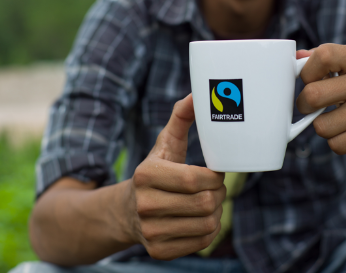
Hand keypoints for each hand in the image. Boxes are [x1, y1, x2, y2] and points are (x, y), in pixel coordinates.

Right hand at [124, 94, 225, 259]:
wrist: (127, 210)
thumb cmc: (154, 170)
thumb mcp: (164, 143)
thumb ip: (181, 118)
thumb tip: (196, 94)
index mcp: (146, 174)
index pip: (194, 179)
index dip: (214, 176)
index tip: (215, 172)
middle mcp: (145, 205)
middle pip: (204, 203)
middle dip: (218, 192)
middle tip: (216, 186)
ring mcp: (151, 231)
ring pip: (207, 224)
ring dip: (217, 210)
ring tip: (210, 200)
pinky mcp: (159, 250)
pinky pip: (202, 242)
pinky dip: (210, 228)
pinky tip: (203, 217)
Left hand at [296, 44, 345, 160]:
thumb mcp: (344, 69)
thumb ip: (318, 60)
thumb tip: (296, 56)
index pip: (322, 56)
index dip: (306, 72)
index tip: (309, 81)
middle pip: (313, 95)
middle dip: (304, 105)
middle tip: (312, 107)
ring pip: (321, 126)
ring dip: (322, 127)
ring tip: (336, 120)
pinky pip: (336, 144)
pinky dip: (336, 142)